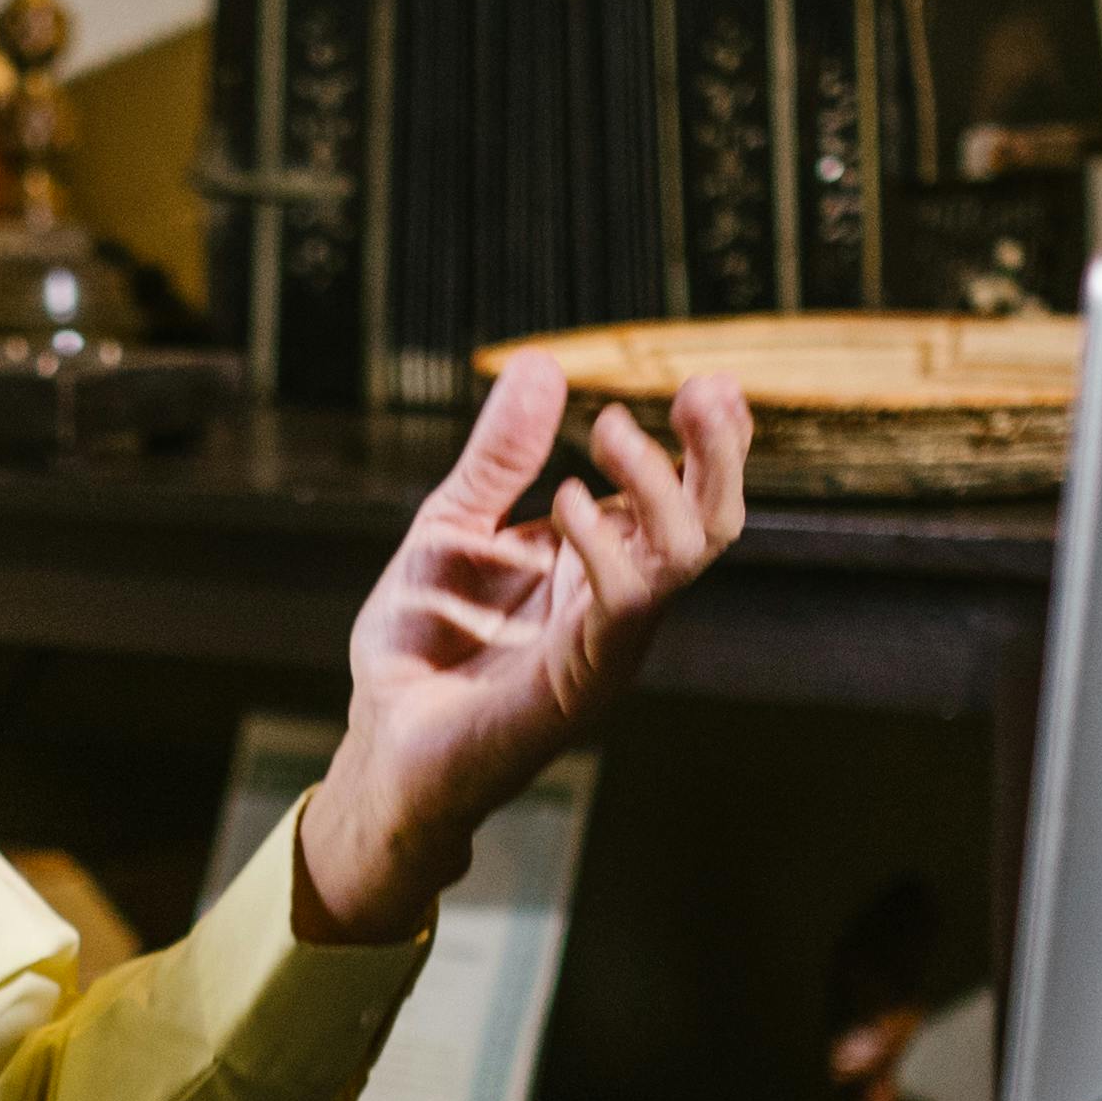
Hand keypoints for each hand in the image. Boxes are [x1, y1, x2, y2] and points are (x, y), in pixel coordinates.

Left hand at [295, 353, 749, 942]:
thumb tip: (543, 361)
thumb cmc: (426, 638)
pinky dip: (606, 545)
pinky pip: (622, 607)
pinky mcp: (577, 683)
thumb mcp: (455, 522)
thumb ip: (501, 454)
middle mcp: (620, 602)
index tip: (710, 381)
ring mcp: (607, 644)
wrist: (381, 739)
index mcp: (602, 562)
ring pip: (684, 559)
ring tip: (609, 426)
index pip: (688, 495)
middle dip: (720, 454)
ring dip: (662, 483)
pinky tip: (566, 501)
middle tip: (705, 388)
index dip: (712, 441)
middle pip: (711, 522)